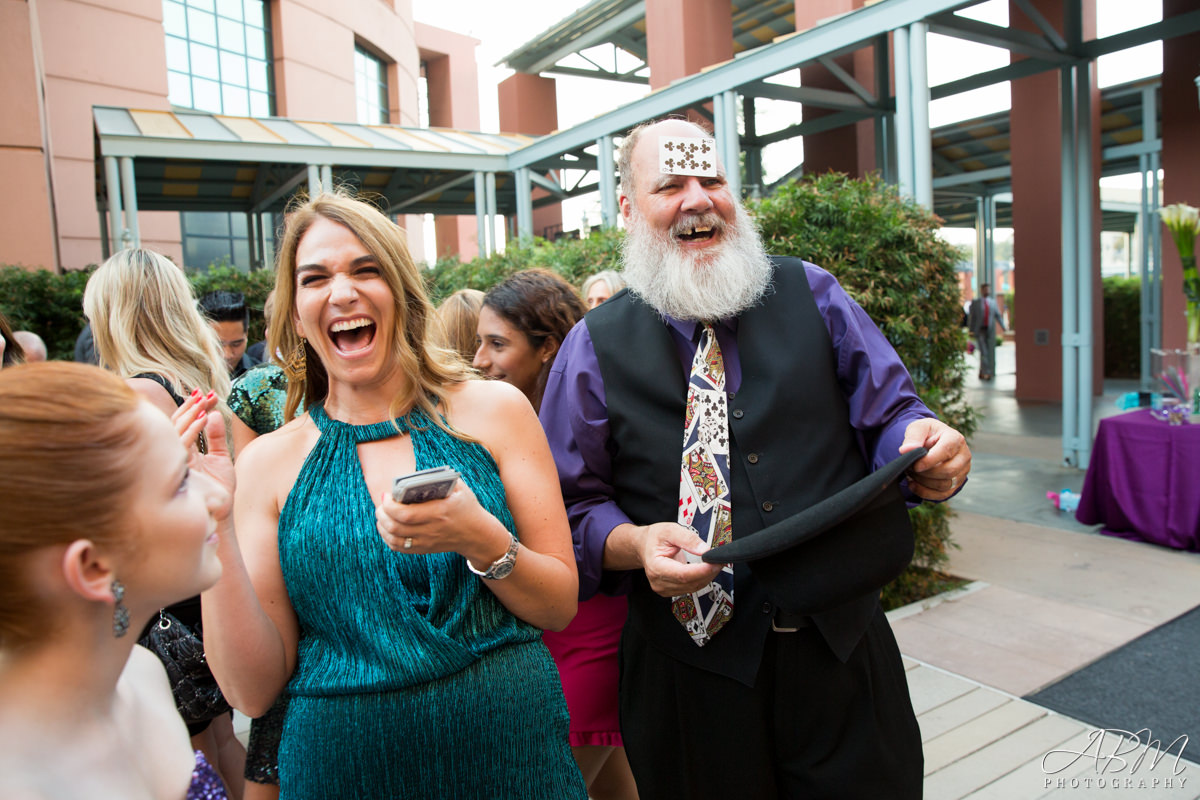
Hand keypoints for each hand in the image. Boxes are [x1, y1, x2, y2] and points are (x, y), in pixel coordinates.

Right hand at [172, 390, 234, 520]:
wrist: (221, 514)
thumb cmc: (220, 491)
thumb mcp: (221, 459)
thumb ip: (216, 438)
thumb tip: (214, 414)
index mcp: (183, 452)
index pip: (185, 424)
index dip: (195, 408)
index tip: (208, 394)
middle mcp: (175, 455)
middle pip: (177, 423)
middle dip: (191, 406)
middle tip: (204, 392)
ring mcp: (175, 462)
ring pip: (176, 431)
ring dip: (191, 413)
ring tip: (204, 400)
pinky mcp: (179, 469)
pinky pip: (183, 445)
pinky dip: (194, 429)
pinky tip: (205, 417)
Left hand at [375, 480, 502, 562]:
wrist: (477, 535)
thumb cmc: (467, 507)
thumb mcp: (460, 489)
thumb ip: (441, 479)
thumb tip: (417, 474)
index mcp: (439, 512)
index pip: (405, 513)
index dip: (389, 505)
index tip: (386, 495)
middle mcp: (431, 529)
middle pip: (395, 527)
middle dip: (382, 514)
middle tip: (381, 504)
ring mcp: (427, 541)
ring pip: (394, 539)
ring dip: (382, 526)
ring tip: (381, 515)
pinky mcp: (425, 549)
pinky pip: (399, 547)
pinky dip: (388, 538)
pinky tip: (387, 528)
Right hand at [637, 522, 722, 597]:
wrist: (644, 546)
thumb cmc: (655, 538)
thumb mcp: (670, 530)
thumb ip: (688, 538)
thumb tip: (705, 550)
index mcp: (656, 567)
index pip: (682, 575)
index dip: (702, 570)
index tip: (715, 562)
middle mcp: (659, 582)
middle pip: (690, 583)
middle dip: (708, 572)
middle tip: (719, 559)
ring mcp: (664, 589)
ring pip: (693, 587)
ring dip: (707, 576)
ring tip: (713, 563)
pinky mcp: (670, 591)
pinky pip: (691, 588)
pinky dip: (701, 579)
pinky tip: (705, 569)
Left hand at [900, 418, 970, 500]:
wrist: (931, 441)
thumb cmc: (926, 434)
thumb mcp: (918, 428)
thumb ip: (912, 437)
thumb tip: (905, 450)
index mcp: (955, 438)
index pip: (946, 451)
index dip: (929, 460)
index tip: (915, 465)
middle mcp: (963, 456)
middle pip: (949, 471)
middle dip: (926, 473)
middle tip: (911, 468)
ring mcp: (962, 471)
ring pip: (946, 485)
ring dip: (924, 482)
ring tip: (912, 474)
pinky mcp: (956, 484)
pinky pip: (943, 495)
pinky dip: (925, 493)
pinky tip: (913, 485)